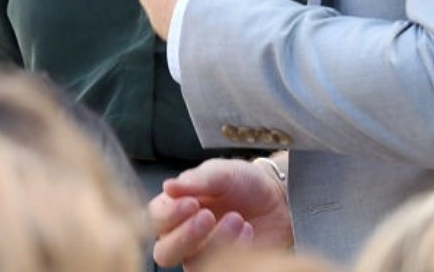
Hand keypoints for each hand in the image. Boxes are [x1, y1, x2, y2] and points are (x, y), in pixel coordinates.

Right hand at [148, 158, 292, 268]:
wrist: (278, 197)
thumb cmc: (244, 181)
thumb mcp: (223, 172)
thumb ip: (197, 179)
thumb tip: (168, 186)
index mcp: (176, 207)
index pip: (155, 219)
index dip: (168, 215)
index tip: (191, 203)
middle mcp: (184, 235)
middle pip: (164, 252)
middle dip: (184, 237)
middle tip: (208, 216)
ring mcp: (203, 255)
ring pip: (192, 265)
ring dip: (214, 243)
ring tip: (237, 219)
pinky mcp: (223, 267)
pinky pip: (218, 270)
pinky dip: (234, 251)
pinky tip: (247, 231)